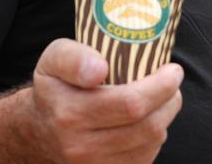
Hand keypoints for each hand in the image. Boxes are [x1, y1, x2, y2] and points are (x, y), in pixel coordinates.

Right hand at [30, 39, 182, 163]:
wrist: (39, 132)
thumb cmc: (54, 89)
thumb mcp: (53, 60)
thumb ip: (74, 58)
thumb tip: (100, 68)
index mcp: (70, 113)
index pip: (130, 104)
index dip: (160, 87)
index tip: (171, 70)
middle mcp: (82, 146)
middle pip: (147, 126)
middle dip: (169, 99)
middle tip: (172, 80)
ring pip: (150, 143)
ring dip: (164, 117)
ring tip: (162, 97)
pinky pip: (145, 158)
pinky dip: (154, 137)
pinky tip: (147, 119)